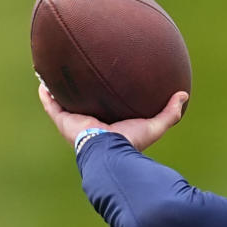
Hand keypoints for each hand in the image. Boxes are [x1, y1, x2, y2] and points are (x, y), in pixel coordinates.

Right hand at [38, 83, 188, 151]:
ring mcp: (75, 123)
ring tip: (55, 74)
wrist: (110, 152)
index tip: (105, 86)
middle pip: (84, 105)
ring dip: (59, 90)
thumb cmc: (131, 143)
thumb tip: (184, 95)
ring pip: (64, 104)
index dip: (105, 99)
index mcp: (110, 126)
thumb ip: (169, 113)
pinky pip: (51, 105)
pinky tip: (42, 80)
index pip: (107, 111)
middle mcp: (91, 124)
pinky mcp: (64, 121)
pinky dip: (46, 94)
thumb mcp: (154, 126)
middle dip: (81, 93)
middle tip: (80, 76)